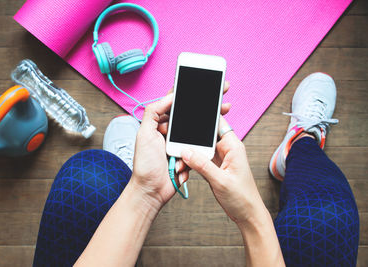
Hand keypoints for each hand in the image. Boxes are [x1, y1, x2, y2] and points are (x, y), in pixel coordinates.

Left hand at [132, 82, 230, 206]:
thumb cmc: (144, 164)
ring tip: (223, 112)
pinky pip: (200, 147)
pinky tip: (210, 141)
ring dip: (209, 124)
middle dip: (206, 105)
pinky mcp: (189, 154)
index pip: (176, 103)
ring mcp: (180, 143)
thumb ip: (154, 112)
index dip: (189, 92)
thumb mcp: (144, 134)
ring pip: (198, 130)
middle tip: (222, 95)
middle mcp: (171, 131)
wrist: (151, 191)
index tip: (204, 84)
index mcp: (160, 123)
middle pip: (191, 114)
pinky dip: (204, 146)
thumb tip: (170, 96)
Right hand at [181, 117, 266, 224]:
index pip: (218, 124)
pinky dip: (190, 165)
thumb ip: (202, 165)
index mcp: (233, 147)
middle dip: (190, 141)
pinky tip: (183, 171)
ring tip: (178, 164)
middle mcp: (227, 150)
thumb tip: (186, 151)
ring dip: (188, 156)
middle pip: (205, 137)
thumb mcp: (220, 181)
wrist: (247, 215)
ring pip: (200, 149)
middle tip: (177, 146)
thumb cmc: (242, 198)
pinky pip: (199, 161)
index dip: (205, 118)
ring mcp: (220, 159)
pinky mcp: (214, 168)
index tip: (188, 116)